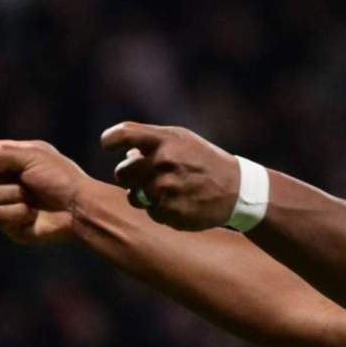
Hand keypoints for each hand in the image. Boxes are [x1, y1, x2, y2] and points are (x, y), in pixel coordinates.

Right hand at [0, 138, 89, 244]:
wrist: (79, 209)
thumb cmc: (60, 178)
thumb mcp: (33, 155)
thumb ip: (0, 154)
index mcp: (11, 158)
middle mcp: (6, 179)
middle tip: (20, 176)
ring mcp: (6, 201)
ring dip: (12, 193)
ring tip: (33, 196)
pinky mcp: (9, 223)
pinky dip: (17, 212)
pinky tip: (33, 214)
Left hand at [101, 122, 240, 230]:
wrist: (237, 190)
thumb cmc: (205, 161)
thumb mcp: (184, 140)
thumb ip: (153, 141)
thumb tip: (127, 153)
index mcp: (165, 141)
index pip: (124, 134)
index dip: (110, 139)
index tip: (108, 144)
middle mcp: (163, 163)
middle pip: (122, 172)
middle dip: (131, 176)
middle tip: (149, 176)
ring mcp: (167, 189)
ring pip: (134, 197)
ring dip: (145, 196)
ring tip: (169, 191)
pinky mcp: (171, 212)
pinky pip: (151, 213)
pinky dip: (161, 210)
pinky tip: (180, 203)